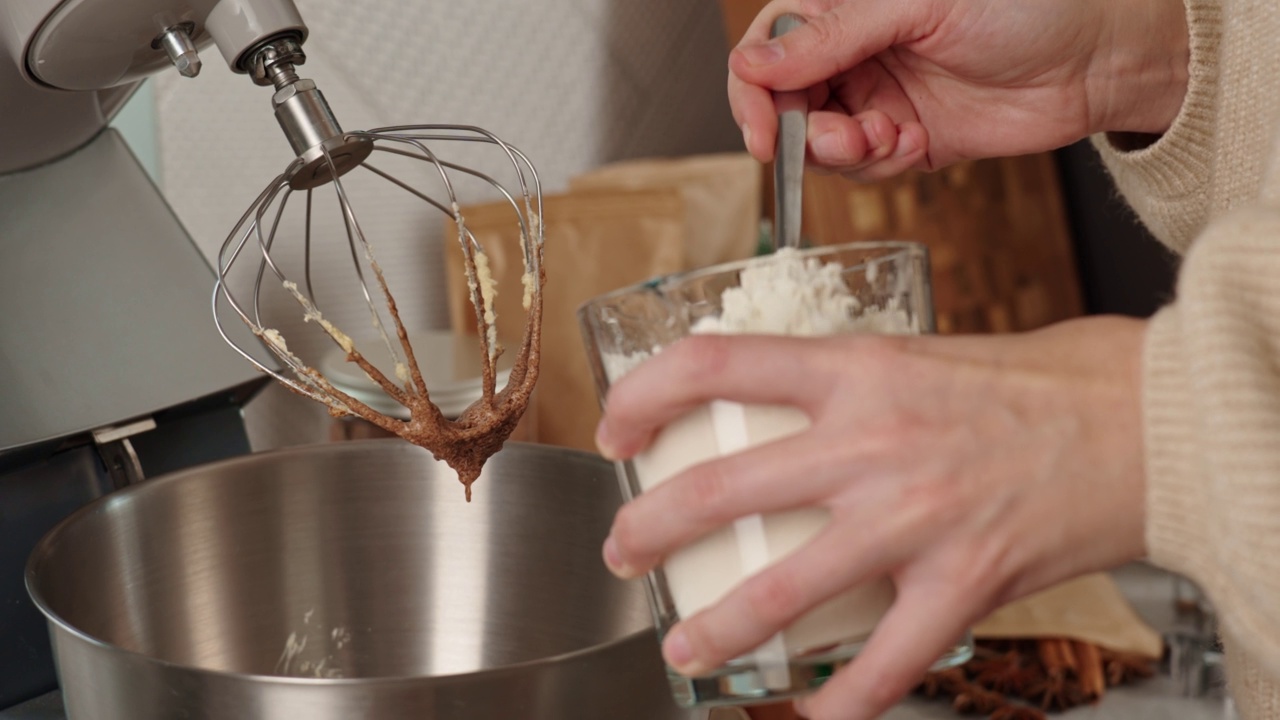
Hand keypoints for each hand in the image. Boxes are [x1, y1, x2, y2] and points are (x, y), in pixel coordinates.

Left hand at [596, 317, 1148, 719]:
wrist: (1138, 421)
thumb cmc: (1031, 383)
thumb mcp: (915, 355)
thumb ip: (840, 387)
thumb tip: (772, 415)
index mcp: (856, 372)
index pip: (713, 364)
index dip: (642, 394)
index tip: (617, 427)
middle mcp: (872, 442)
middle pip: (719, 488)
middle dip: (647, 528)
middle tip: (624, 548)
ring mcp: (914, 517)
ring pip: (780, 587)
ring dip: (714, 624)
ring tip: (684, 644)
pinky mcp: (963, 581)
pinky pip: (885, 662)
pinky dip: (842, 703)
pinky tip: (811, 717)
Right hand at [729, 0, 1188, 179]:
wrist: (1096, 57)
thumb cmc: (1025, 4)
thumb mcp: (915, 5)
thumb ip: (831, 38)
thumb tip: (751, 65)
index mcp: (845, 6)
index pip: (767, 48)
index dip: (752, 92)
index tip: (763, 134)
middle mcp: (854, 52)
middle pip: (785, 105)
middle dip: (805, 133)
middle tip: (844, 140)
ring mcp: (878, 98)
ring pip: (820, 145)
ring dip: (845, 154)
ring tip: (889, 138)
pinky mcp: (905, 141)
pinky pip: (863, 170)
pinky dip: (879, 167)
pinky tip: (914, 144)